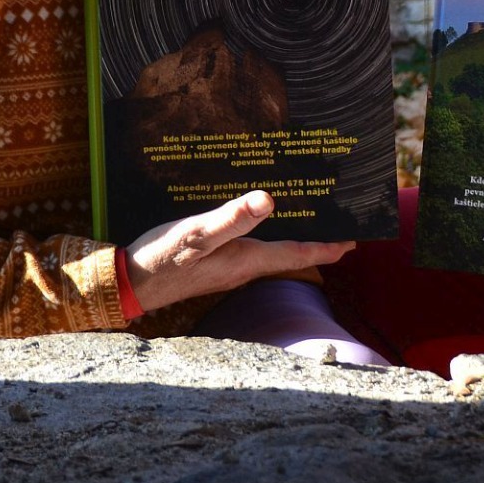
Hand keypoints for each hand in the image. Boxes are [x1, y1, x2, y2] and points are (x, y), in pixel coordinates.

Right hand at [124, 191, 352, 313]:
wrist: (129, 282)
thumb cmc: (163, 258)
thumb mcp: (198, 233)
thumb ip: (232, 219)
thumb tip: (269, 200)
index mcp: (246, 260)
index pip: (298, 254)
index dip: (327, 247)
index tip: (354, 241)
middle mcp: (242, 266)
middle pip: (289, 252)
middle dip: (314, 239)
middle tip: (337, 224)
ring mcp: (227, 266)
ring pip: (269, 249)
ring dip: (290, 235)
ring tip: (306, 216)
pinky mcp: (212, 261)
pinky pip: (248, 245)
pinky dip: (262, 232)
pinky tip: (255, 218)